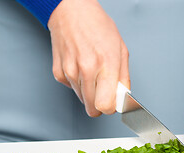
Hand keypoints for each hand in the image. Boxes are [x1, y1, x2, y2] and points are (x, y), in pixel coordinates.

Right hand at [48, 0, 129, 116]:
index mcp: (106, 64)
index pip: (105, 105)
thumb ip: (124, 78)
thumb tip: (122, 98)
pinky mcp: (59, 72)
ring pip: (82, 100)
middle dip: (100, 103)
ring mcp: (70, 72)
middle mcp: (86, 70)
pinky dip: (77, 83)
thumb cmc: (98, 27)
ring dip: (89, 91)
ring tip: (92, 72)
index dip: (110, 108)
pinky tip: (81, 67)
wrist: (72, 12)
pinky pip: (71, 89)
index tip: (112, 102)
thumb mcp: (121, 50)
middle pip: (92, 109)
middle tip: (104, 90)